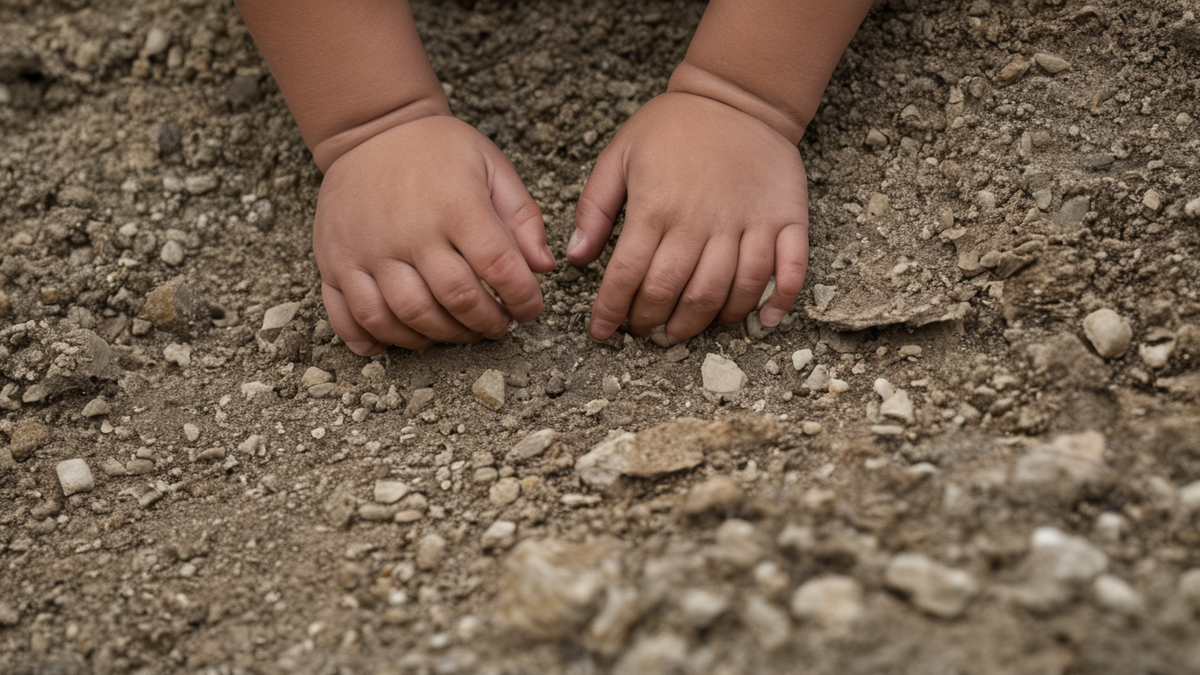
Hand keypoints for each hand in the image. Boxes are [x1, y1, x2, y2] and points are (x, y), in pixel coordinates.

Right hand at [314, 115, 555, 354]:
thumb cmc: (439, 151)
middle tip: (496, 325)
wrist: (371, 129)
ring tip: (456, 332)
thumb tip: (544, 267)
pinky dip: (372, 339)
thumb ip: (523, 217)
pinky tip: (396, 340)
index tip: (529, 309)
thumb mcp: (492, 166)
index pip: (499, 268)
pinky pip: (349, 317)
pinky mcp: (334, 261)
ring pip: (404, 317)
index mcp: (456, 204)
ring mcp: (367, 249)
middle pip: (454, 300)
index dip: (523, 299)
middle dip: (485, 324)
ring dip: (438, 337)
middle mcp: (409, 230)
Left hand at [568, 92, 808, 345]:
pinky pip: (789, 270)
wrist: (737, 96)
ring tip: (684, 330)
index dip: (612, 312)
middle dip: (654, 324)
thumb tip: (577, 258)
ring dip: (704, 323)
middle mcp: (702, 222)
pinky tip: (762, 322)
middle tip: (645, 333)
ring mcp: (748, 223)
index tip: (603, 333)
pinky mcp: (785, 219)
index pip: (628, 276)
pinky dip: (778, 301)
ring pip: (728, 293)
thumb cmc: (673, 126)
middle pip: (676, 294)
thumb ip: (595, 207)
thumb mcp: (619, 154)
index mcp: (657, 207)